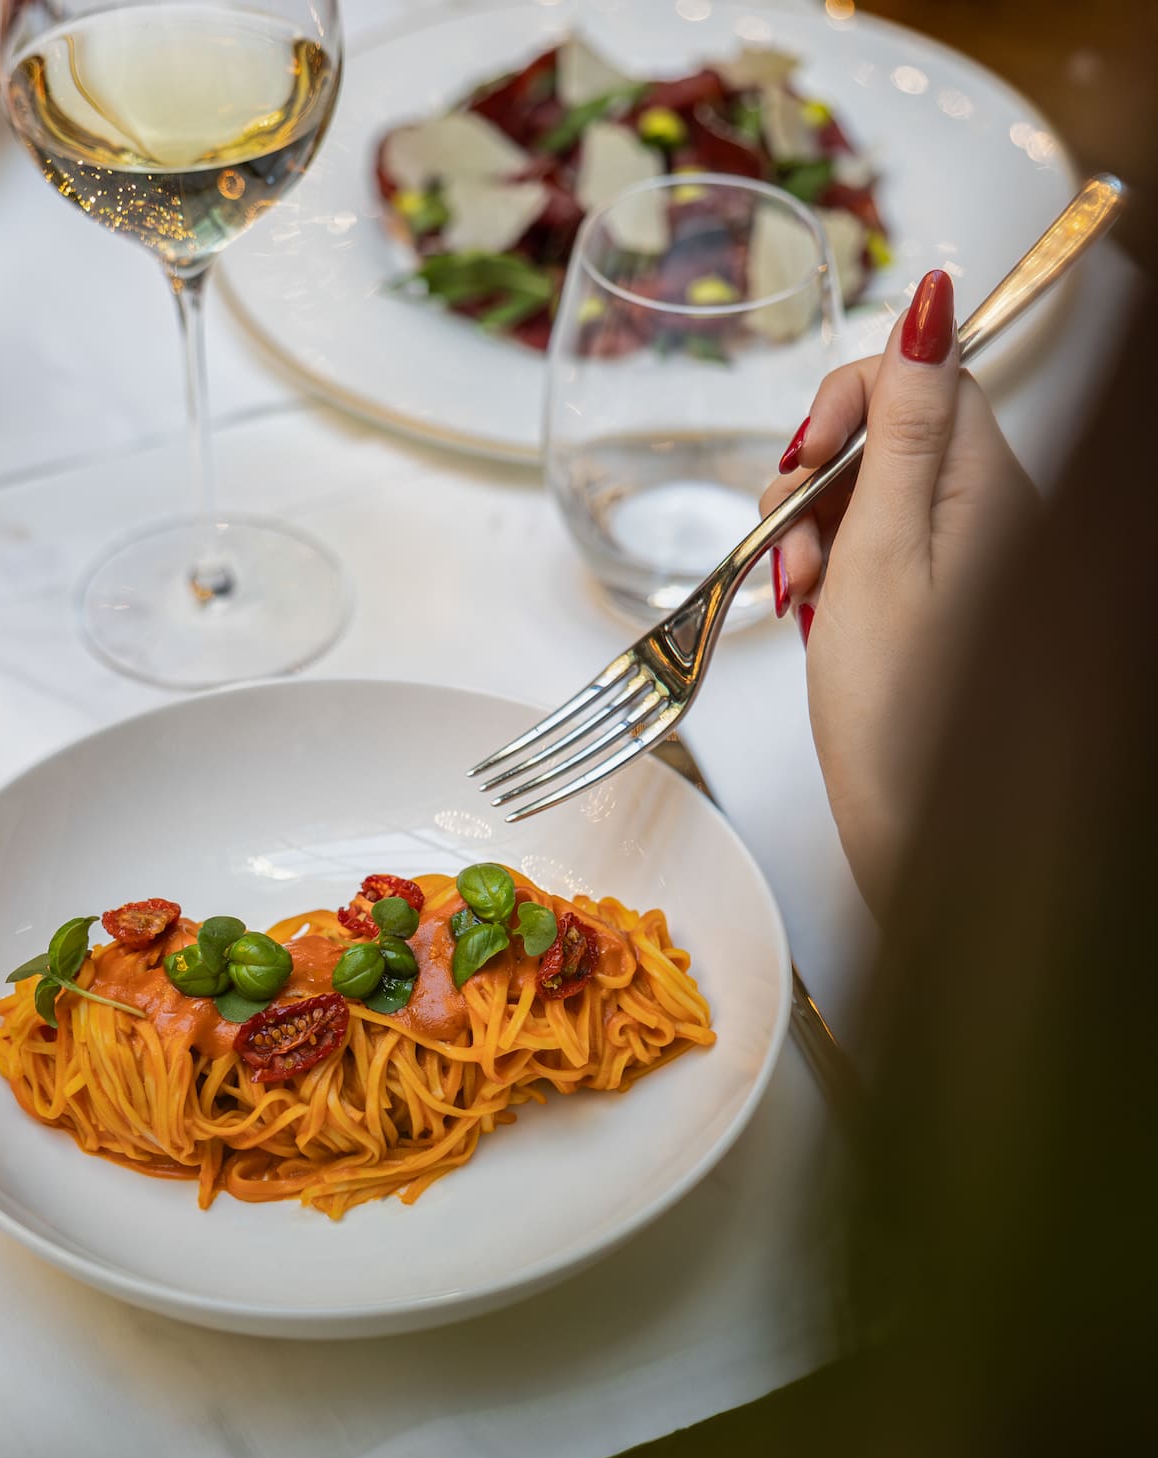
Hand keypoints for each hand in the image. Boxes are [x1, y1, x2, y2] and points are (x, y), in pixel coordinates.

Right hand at [758, 270, 1037, 914]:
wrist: (916, 829)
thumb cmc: (901, 717)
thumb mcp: (885, 553)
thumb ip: (905, 427)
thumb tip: (930, 308)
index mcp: (990, 489)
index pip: (926, 376)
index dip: (850, 400)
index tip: (802, 459)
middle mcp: (989, 515)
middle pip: (894, 432)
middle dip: (820, 472)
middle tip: (788, 538)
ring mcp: (962, 562)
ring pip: (873, 492)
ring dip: (815, 526)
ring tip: (797, 592)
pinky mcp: (933, 604)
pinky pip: (875, 549)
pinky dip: (830, 568)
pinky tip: (812, 613)